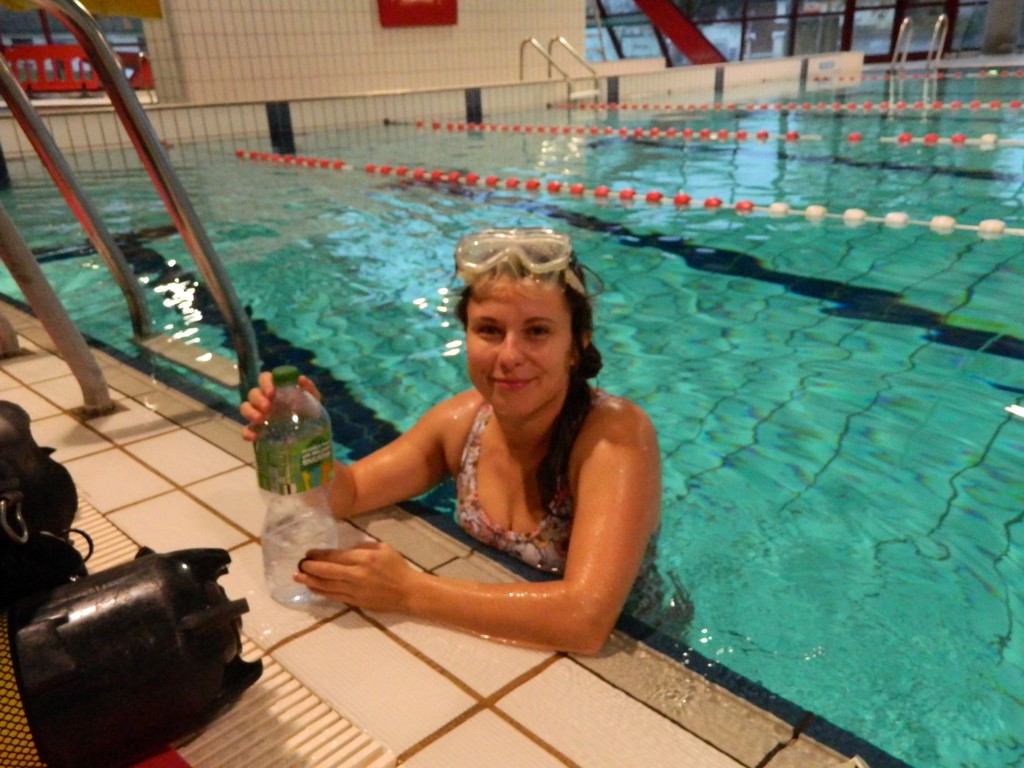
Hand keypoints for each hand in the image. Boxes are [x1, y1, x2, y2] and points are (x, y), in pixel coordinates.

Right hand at [239, 370, 321, 441]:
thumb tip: (301, 378)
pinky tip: (253, 437)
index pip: (265, 378)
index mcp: (276, 389)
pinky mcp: (258, 429)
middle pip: (253, 393)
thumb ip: (309, 389)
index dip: (265, 383)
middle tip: (267, 408)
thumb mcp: (313, 400)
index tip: (272, 393)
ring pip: (245, 407)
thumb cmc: (310, 411)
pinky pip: (247, 429)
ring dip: (249, 412)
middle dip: (258, 399)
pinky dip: (246, 432)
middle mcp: (265, 399)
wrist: (313, 433)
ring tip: (260, 419)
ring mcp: (259, 414)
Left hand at [295, 542, 416, 611]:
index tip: (308, 553)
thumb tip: (343, 550)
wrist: (407, 592)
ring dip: (310, 581)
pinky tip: (312, 588)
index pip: (335, 556)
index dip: (319, 555)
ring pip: (327, 586)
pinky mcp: (355, 602)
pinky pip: (333, 597)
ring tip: (298, 577)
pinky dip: (321, 592)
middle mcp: (357, 575)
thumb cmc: (396, 567)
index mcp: (364, 558)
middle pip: (327, 571)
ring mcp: (355, 590)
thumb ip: (362, 546)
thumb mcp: (383, 548)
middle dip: (310, 568)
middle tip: (299, 565)